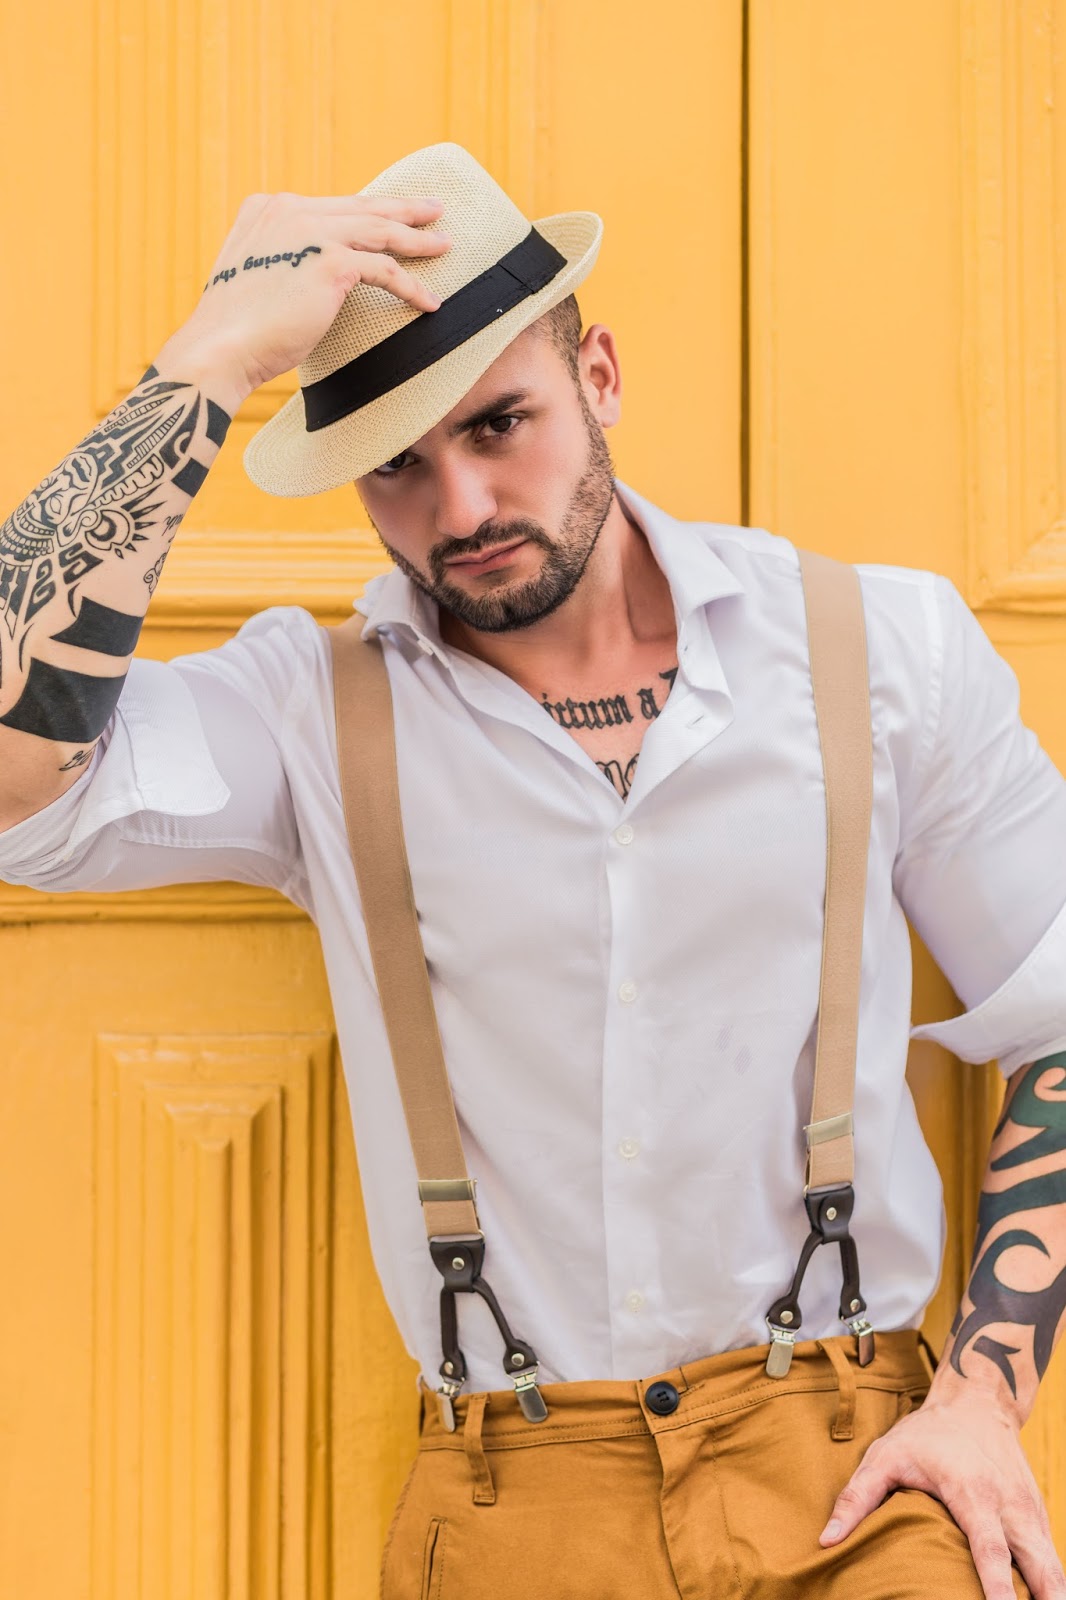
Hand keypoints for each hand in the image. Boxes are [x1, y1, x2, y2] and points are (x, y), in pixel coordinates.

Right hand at [154, 191, 452, 409]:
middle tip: (433, 209)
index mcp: (267, 209)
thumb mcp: (254, 275)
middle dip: (402, 207)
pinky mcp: (331, 262)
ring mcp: (311, 232)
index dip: (367, 210)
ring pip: (380, 229)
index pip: (331, 206)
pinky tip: (428, 301)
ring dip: (417, 239)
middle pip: (361, 206)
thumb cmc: (235, 329)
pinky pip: (384, 270)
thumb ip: (281, 259)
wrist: (221, 348)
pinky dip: (410, 285)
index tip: (392, 213)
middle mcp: (289, 210)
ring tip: (443, 244)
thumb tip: (310, 274)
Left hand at [819, 1386, 1065, 1598]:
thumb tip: (827, 1540)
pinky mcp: (1039, 1514)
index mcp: (971, 1493)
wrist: (978, 1401)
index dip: (996, 1587)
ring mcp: (1029, 1510)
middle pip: (1036, 1563)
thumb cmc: (927, 1434)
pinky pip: (1051, 1557)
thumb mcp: (886, 1455)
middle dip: (1045, 1596)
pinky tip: (1044, 1599)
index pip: (989, 1548)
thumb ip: (857, 1498)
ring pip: (1052, 1564)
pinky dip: (1052, 1583)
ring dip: (1053, 1593)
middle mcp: (1008, 1505)